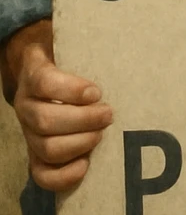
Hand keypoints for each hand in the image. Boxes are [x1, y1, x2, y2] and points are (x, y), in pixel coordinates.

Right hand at [2, 19, 112, 191]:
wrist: (47, 73)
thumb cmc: (73, 56)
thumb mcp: (76, 42)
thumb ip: (91, 42)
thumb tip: (130, 38)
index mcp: (34, 73)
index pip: (44, 82)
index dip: (70, 89)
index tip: (96, 91)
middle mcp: (26, 104)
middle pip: (45, 120)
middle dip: (82, 120)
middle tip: (109, 114)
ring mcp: (29, 132)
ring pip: (45, 148)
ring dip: (79, 143)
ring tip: (102, 134)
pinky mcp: (36, 155)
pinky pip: (41, 174)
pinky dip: (63, 175)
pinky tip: (86, 164)